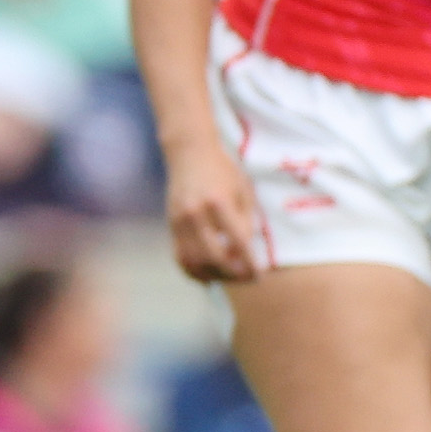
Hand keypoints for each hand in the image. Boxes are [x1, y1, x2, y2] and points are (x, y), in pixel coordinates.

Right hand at [163, 145, 269, 288]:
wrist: (190, 153)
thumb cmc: (222, 170)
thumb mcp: (242, 190)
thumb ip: (245, 220)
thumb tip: (246, 252)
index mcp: (219, 202)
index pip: (237, 242)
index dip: (249, 263)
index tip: (259, 275)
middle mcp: (196, 213)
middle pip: (214, 257)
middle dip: (232, 274)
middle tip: (245, 278)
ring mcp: (180, 220)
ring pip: (194, 261)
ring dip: (212, 274)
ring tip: (227, 277)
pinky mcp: (171, 224)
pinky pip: (179, 256)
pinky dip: (192, 271)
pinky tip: (206, 275)